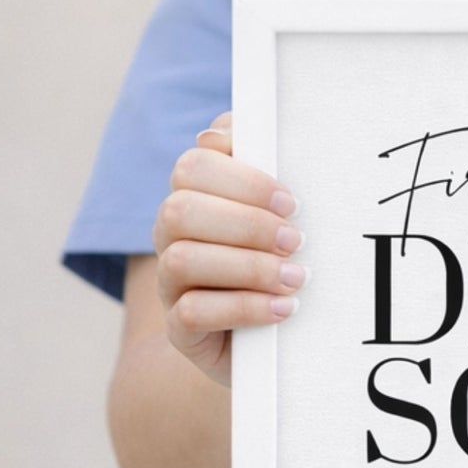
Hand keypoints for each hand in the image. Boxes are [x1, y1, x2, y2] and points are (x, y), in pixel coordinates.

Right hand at [151, 110, 307, 387]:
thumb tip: (231, 132)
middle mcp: (172, 236)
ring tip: (296, 278)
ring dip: (248, 267)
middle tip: (296, 241)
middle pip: (180, 211)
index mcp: (196, 195)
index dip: (242, 180)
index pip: (193, 166)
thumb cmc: (285, 258)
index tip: (291, 202)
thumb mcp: (285, 212)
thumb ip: (267, 165)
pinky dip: (243, 308)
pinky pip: (190, 313)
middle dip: (245, 224)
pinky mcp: (181, 330)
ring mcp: (171, 283)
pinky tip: (283, 309)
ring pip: (181, 260)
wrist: (280, 336)